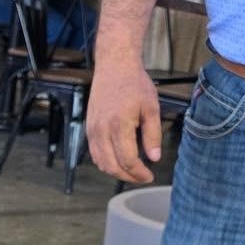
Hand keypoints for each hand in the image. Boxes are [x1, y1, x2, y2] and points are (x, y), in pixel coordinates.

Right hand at [87, 54, 162, 184]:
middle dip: (128, 176)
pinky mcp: (89, 130)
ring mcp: (93, 131)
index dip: (139, 173)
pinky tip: (118, 162)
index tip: (150, 176)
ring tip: (131, 172)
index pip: (128, 160)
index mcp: (120, 125)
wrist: (114, 66)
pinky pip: (95, 155)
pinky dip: (106, 163)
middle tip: (142, 178)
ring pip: (102, 164)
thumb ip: (153, 134)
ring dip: (116, 172)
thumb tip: (154, 158)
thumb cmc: (134, 84)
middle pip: (113, 166)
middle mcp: (103, 131)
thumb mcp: (151, 107)